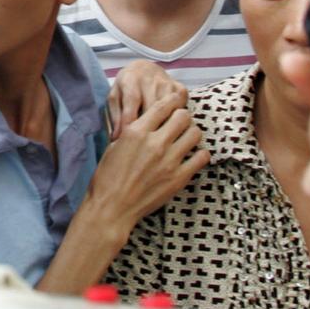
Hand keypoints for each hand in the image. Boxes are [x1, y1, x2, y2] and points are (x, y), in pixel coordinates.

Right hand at [80, 99, 207, 233]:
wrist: (112, 207)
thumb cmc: (107, 177)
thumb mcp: (115, 146)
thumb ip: (133, 131)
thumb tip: (148, 122)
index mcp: (136, 132)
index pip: (163, 105)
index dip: (172, 101)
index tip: (175, 102)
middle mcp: (155, 143)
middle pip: (183, 116)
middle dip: (182, 116)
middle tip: (179, 123)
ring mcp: (169, 161)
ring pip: (194, 134)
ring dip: (191, 133)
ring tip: (186, 139)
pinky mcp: (179, 178)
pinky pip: (201, 158)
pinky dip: (200, 154)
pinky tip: (193, 156)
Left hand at [104, 60, 187, 139]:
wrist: (144, 69)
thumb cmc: (126, 88)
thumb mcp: (115, 98)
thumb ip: (115, 116)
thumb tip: (116, 137)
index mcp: (130, 80)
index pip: (131, 102)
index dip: (129, 122)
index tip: (125, 139)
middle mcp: (150, 79)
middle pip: (152, 107)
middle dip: (147, 127)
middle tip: (141, 146)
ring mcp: (167, 83)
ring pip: (168, 108)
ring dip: (163, 125)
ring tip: (156, 140)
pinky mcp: (180, 88)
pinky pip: (181, 107)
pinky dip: (176, 119)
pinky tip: (169, 128)